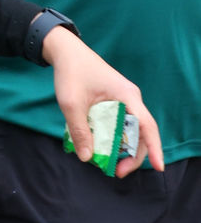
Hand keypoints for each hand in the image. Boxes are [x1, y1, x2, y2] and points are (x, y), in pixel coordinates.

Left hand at [42, 27, 163, 176]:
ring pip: (130, 130)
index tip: (158, 166)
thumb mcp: (71, 103)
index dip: (154, 147)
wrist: (65, 50)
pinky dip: (114, 137)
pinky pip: (120, 123)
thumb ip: (79, 130)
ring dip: (123, 148)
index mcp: (126, 95)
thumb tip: (87, 157)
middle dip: (132, 155)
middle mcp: (130, 98)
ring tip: (108, 163)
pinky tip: (101, 146)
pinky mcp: (115, 101)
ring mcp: (123, 99)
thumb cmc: (71, 72)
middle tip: (117, 171)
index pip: (146, 125)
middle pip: (140, 132)